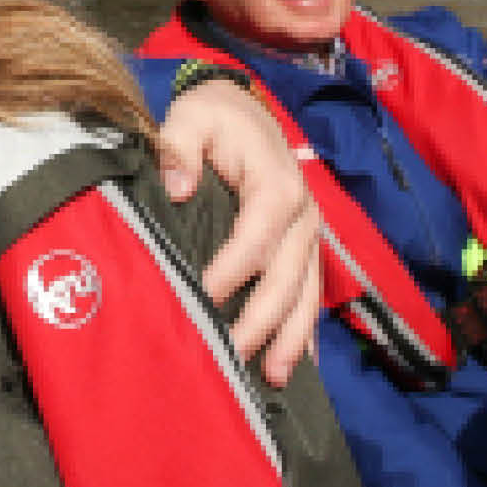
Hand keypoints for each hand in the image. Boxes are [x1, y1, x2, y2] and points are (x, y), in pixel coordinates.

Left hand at [153, 81, 322, 384]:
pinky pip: (310, 292)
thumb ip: (178, 146)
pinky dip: (305, 330)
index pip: (255, 240)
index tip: (201, 300)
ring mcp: (307, 234)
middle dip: (261, 322)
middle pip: (286, 278)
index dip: (230, 274)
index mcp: (277, 185)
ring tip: (272, 378)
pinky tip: (297, 364)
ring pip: (306, 293)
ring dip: (290, 337)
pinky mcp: (304, 247)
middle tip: (233, 357)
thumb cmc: (216, 115)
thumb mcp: (191, 114)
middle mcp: (302, 214)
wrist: (244, 108)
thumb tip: (176, 186)